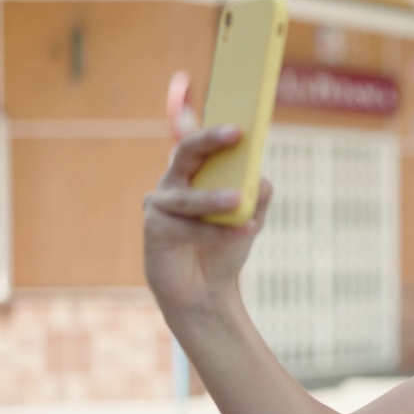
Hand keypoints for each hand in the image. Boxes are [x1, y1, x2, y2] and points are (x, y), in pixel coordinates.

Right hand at [142, 124, 273, 314]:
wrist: (207, 291)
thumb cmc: (224, 248)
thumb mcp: (249, 219)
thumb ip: (256, 196)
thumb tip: (260, 178)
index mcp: (195, 174)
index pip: (203, 143)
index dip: (217, 129)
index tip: (240, 122)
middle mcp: (174, 183)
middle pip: (186, 153)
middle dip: (210, 140)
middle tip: (235, 135)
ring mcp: (160, 204)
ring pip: (189, 196)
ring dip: (215, 199)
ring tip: (239, 201)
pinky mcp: (154, 228)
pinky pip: (188, 227)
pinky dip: (217, 232)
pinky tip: (242, 234)